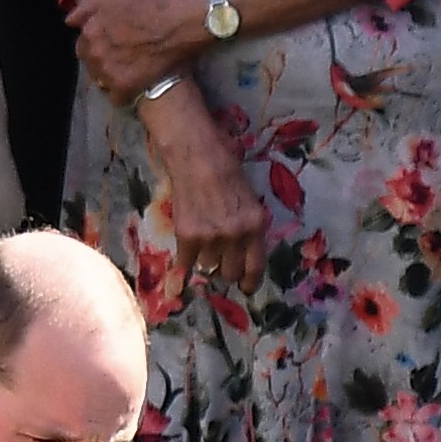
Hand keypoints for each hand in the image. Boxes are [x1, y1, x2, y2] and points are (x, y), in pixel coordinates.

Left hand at [70, 0, 211, 97]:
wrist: (176, 24)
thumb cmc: (146, 5)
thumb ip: (85, 9)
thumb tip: (69, 23)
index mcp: (89, 33)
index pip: (83, 47)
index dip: (97, 45)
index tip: (112, 43)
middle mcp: (95, 55)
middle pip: (91, 65)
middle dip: (102, 61)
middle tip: (123, 56)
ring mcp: (108, 73)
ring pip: (102, 82)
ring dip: (111, 77)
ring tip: (130, 69)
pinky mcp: (124, 88)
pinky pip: (116, 98)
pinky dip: (124, 93)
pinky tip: (135, 83)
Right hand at [149, 87, 265, 289]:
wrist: (196, 154)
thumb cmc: (226, 168)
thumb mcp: (249, 199)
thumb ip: (248, 227)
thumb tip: (241, 253)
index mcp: (256, 225)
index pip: (255, 267)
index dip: (250, 282)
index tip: (245, 287)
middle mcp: (235, 235)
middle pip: (230, 273)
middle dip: (225, 269)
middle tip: (219, 259)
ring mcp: (210, 237)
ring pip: (207, 268)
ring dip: (204, 260)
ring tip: (201, 241)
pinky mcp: (186, 236)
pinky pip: (185, 263)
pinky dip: (184, 260)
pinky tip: (186, 247)